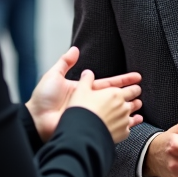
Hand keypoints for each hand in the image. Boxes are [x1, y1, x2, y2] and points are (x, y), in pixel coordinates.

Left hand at [26, 47, 142, 141]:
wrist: (36, 120)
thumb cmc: (42, 99)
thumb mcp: (54, 76)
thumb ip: (65, 63)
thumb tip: (75, 49)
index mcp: (84, 90)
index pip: (108, 84)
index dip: (123, 80)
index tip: (136, 77)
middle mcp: (90, 103)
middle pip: (114, 97)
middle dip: (128, 93)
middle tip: (141, 91)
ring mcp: (90, 116)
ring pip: (114, 111)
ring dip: (127, 108)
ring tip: (140, 105)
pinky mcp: (89, 127)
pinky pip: (108, 125)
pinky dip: (120, 125)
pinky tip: (130, 124)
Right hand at [67, 70, 139, 143]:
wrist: (82, 133)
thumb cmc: (82, 111)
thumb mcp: (80, 91)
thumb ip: (86, 80)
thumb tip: (88, 73)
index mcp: (115, 94)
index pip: (132, 89)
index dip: (135, 88)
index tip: (136, 88)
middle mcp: (123, 107)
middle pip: (136, 102)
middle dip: (136, 101)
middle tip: (136, 100)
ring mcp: (124, 121)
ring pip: (134, 116)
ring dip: (134, 114)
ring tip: (136, 115)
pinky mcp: (122, 133)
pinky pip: (128, 130)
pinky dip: (127, 128)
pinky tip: (125, 128)